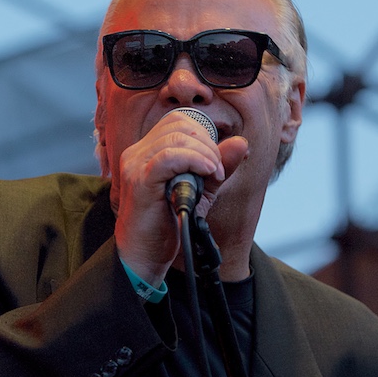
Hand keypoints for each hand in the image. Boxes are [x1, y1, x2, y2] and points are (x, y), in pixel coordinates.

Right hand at [112, 111, 247, 284]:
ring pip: (176, 138)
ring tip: (214, 174)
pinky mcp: (140, 181)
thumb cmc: (167, 223)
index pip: (177, 120)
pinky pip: (169, 157)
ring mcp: (135, 165)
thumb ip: (219, 167)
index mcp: (147, 150)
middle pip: (179, 125)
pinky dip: (194, 160)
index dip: (204, 133)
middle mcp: (137, 152)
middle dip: (208, 143)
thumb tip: (241, 143)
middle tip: (218, 170)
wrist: (145, 255)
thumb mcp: (201, 191)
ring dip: (205, 154)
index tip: (218, 159)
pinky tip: (207, 173)